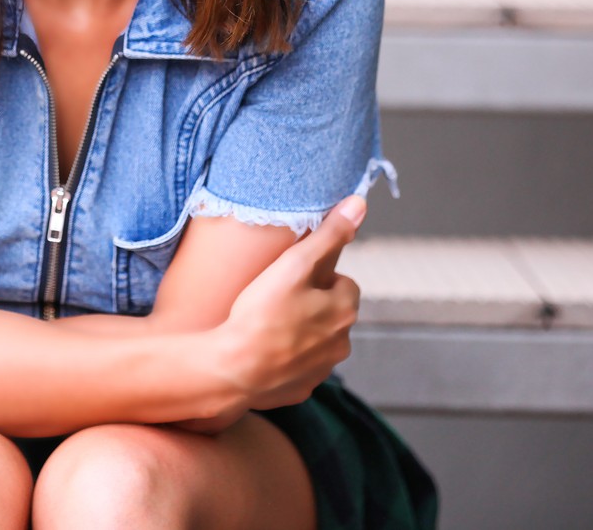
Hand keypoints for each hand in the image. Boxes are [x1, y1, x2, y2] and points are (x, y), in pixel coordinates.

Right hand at [211, 194, 365, 411]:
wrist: (233, 370)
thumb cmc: (261, 314)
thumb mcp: (295, 264)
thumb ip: (330, 233)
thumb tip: (360, 204)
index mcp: (345, 310)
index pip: (342, 281)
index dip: (316, 276)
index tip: (290, 278)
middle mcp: (342, 343)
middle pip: (330, 311)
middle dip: (310, 304)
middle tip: (275, 299)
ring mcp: (322, 369)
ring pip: (316, 339)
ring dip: (299, 331)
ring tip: (266, 324)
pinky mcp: (301, 388)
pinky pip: (299, 365)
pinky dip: (286, 357)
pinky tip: (263, 349)